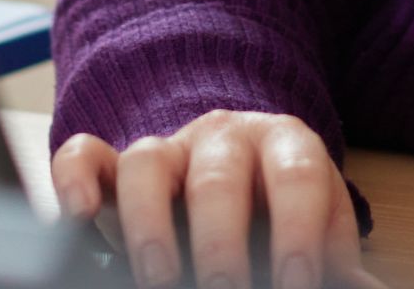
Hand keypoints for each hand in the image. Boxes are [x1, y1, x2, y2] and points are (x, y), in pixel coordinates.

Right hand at [51, 110, 388, 288]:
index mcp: (287, 146)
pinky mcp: (117, 170)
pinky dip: (74, 179)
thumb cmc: (286, 219)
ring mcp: (168, 150)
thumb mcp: (322, 234)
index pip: (297, 176)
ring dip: (148, 223)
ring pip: (147, 160)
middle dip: (220, 240)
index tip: (295, 285)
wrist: (247, 182)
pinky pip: (85, 155)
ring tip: (156, 281)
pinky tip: (77, 218)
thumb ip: (340, 264)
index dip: (299, 231)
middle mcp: (225, 139)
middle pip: (219, 171)